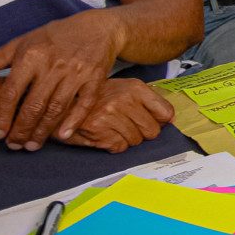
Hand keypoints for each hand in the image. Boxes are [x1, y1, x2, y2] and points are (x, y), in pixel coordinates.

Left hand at [0, 12, 123, 148]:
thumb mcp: (21, 43)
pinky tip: (62, 135)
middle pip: (33, 105)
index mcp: (31, 56)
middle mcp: (54, 64)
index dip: (1, 116)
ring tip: (32, 145)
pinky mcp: (96, 79)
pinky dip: (73, 122)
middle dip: (21, 129)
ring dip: (43, 131)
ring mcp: (76, 72)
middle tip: (14, 145)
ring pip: (56, 108)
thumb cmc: (54, 37)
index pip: (11, 92)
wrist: (97, 27)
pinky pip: (84, 104)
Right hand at [56, 78, 174, 152]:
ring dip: (127, 138)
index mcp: (135, 88)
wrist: (64, 99)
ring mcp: (111, 116)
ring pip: (136, 140)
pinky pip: (119, 147)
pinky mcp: (98, 131)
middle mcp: (124, 100)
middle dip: (143, 132)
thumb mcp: (125, 89)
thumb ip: (149, 102)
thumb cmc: (98, 96)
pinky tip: (105, 134)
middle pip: (152, 130)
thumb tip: (171, 119)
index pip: (165, 112)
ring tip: (114, 127)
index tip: (157, 123)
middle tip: (129, 125)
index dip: (163, 121)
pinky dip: (114, 144)